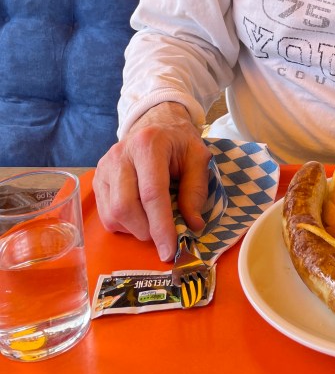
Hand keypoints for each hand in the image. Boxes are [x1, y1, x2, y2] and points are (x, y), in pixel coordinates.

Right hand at [94, 102, 211, 261]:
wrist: (156, 122)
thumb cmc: (179, 141)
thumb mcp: (198, 157)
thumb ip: (196, 190)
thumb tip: (193, 225)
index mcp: (149, 145)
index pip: (152, 193)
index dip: (161, 226)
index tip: (169, 251)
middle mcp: (121, 155)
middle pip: (125, 207)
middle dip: (146, 230)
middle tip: (164, 234)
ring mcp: (104, 166)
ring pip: (112, 214)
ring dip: (135, 229)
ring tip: (153, 220)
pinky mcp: (97, 178)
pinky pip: (105, 213)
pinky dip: (124, 224)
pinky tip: (139, 214)